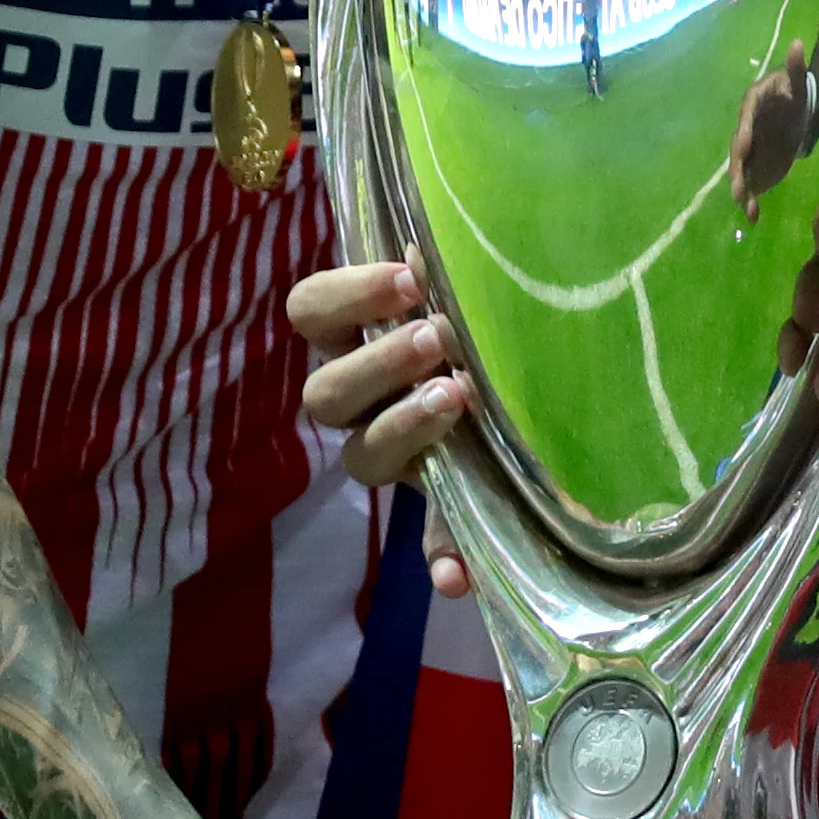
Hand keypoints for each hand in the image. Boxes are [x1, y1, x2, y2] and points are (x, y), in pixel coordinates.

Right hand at [291, 257, 479, 600]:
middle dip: (379, 365)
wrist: (508, 394)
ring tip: (456, 398)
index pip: (310, 310)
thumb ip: (440, 279)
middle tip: (436, 339)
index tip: (411, 277)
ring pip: (362, 457)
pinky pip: (427, 539)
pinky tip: (454, 574)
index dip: (348, 295)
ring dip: (402, 429)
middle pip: (327, 393)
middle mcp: (356, 404)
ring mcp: (386, 456)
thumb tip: (427, 244)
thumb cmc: (470, 325)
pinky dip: (443, 555)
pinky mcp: (433, 505)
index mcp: (350, 342)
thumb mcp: (456, 302)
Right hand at [730, 43, 818, 219]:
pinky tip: (755, 217)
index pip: (746, 118)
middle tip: (737, 184)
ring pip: (741, 170)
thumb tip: (797, 43)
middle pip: (738, 150)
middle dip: (738, 167)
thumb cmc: (793, 95)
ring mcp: (749, 152)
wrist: (793, 115)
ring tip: (743, 202)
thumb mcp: (798, 83)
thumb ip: (796, 69)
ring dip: (741, 187)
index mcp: (752, 107)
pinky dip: (751, 201)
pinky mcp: (756, 169)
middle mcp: (745, 130)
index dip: (745, 131)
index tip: (744, 144)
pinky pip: (752, 186)